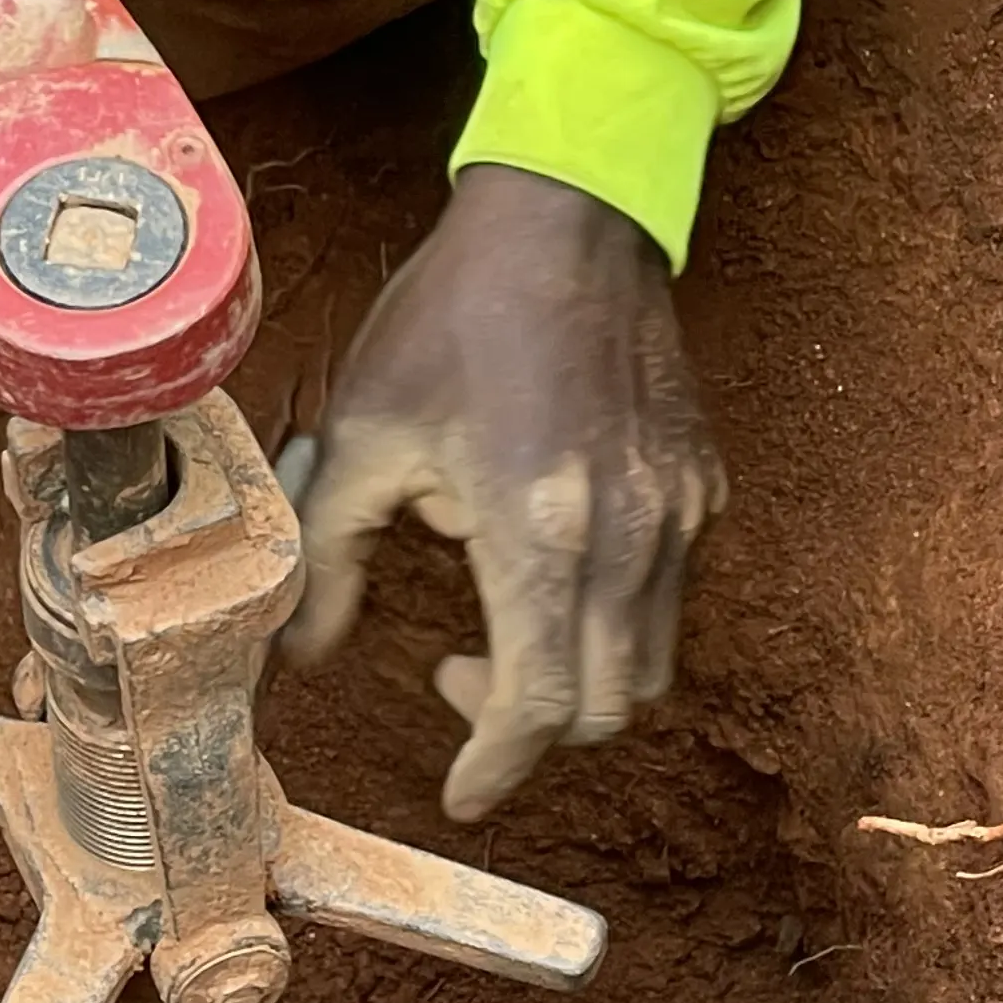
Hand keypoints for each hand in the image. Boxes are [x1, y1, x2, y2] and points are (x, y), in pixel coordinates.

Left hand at [282, 166, 723, 821]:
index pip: (537, 709)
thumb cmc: (459, 313)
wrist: (569, 211)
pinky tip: (557, 567)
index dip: (495, 767)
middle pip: (603, 711)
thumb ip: (330, 557)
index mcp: (539, 530)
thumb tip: (303, 653)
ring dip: (578, 682)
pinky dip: (615, 623)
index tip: (461, 791)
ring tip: (509, 625)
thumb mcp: (364, 433)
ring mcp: (675, 512)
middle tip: (465, 682)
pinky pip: (669, 599)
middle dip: (531, 732)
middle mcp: (625, 535)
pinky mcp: (700, 487)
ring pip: (648, 667)